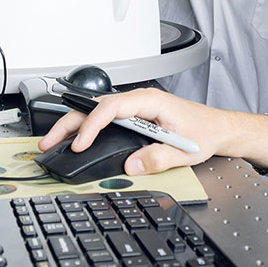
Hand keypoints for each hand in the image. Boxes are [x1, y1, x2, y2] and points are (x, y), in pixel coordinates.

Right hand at [38, 88, 267, 177]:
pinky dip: (86, 129)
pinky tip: (74, 141)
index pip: (112, 107)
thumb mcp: (186, 150)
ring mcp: (135, 108)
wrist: (218, 128)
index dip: (92, 125)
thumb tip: (131, 165)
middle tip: (50, 141)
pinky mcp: (134, 117)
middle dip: (70, 123)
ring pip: (96, 112)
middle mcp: (140, 101)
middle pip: (96, 107)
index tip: (81, 144)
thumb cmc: (205, 132)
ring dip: (74, 126)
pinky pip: (105, 119)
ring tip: (53, 142)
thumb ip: (158, 158)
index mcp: (152, 101)